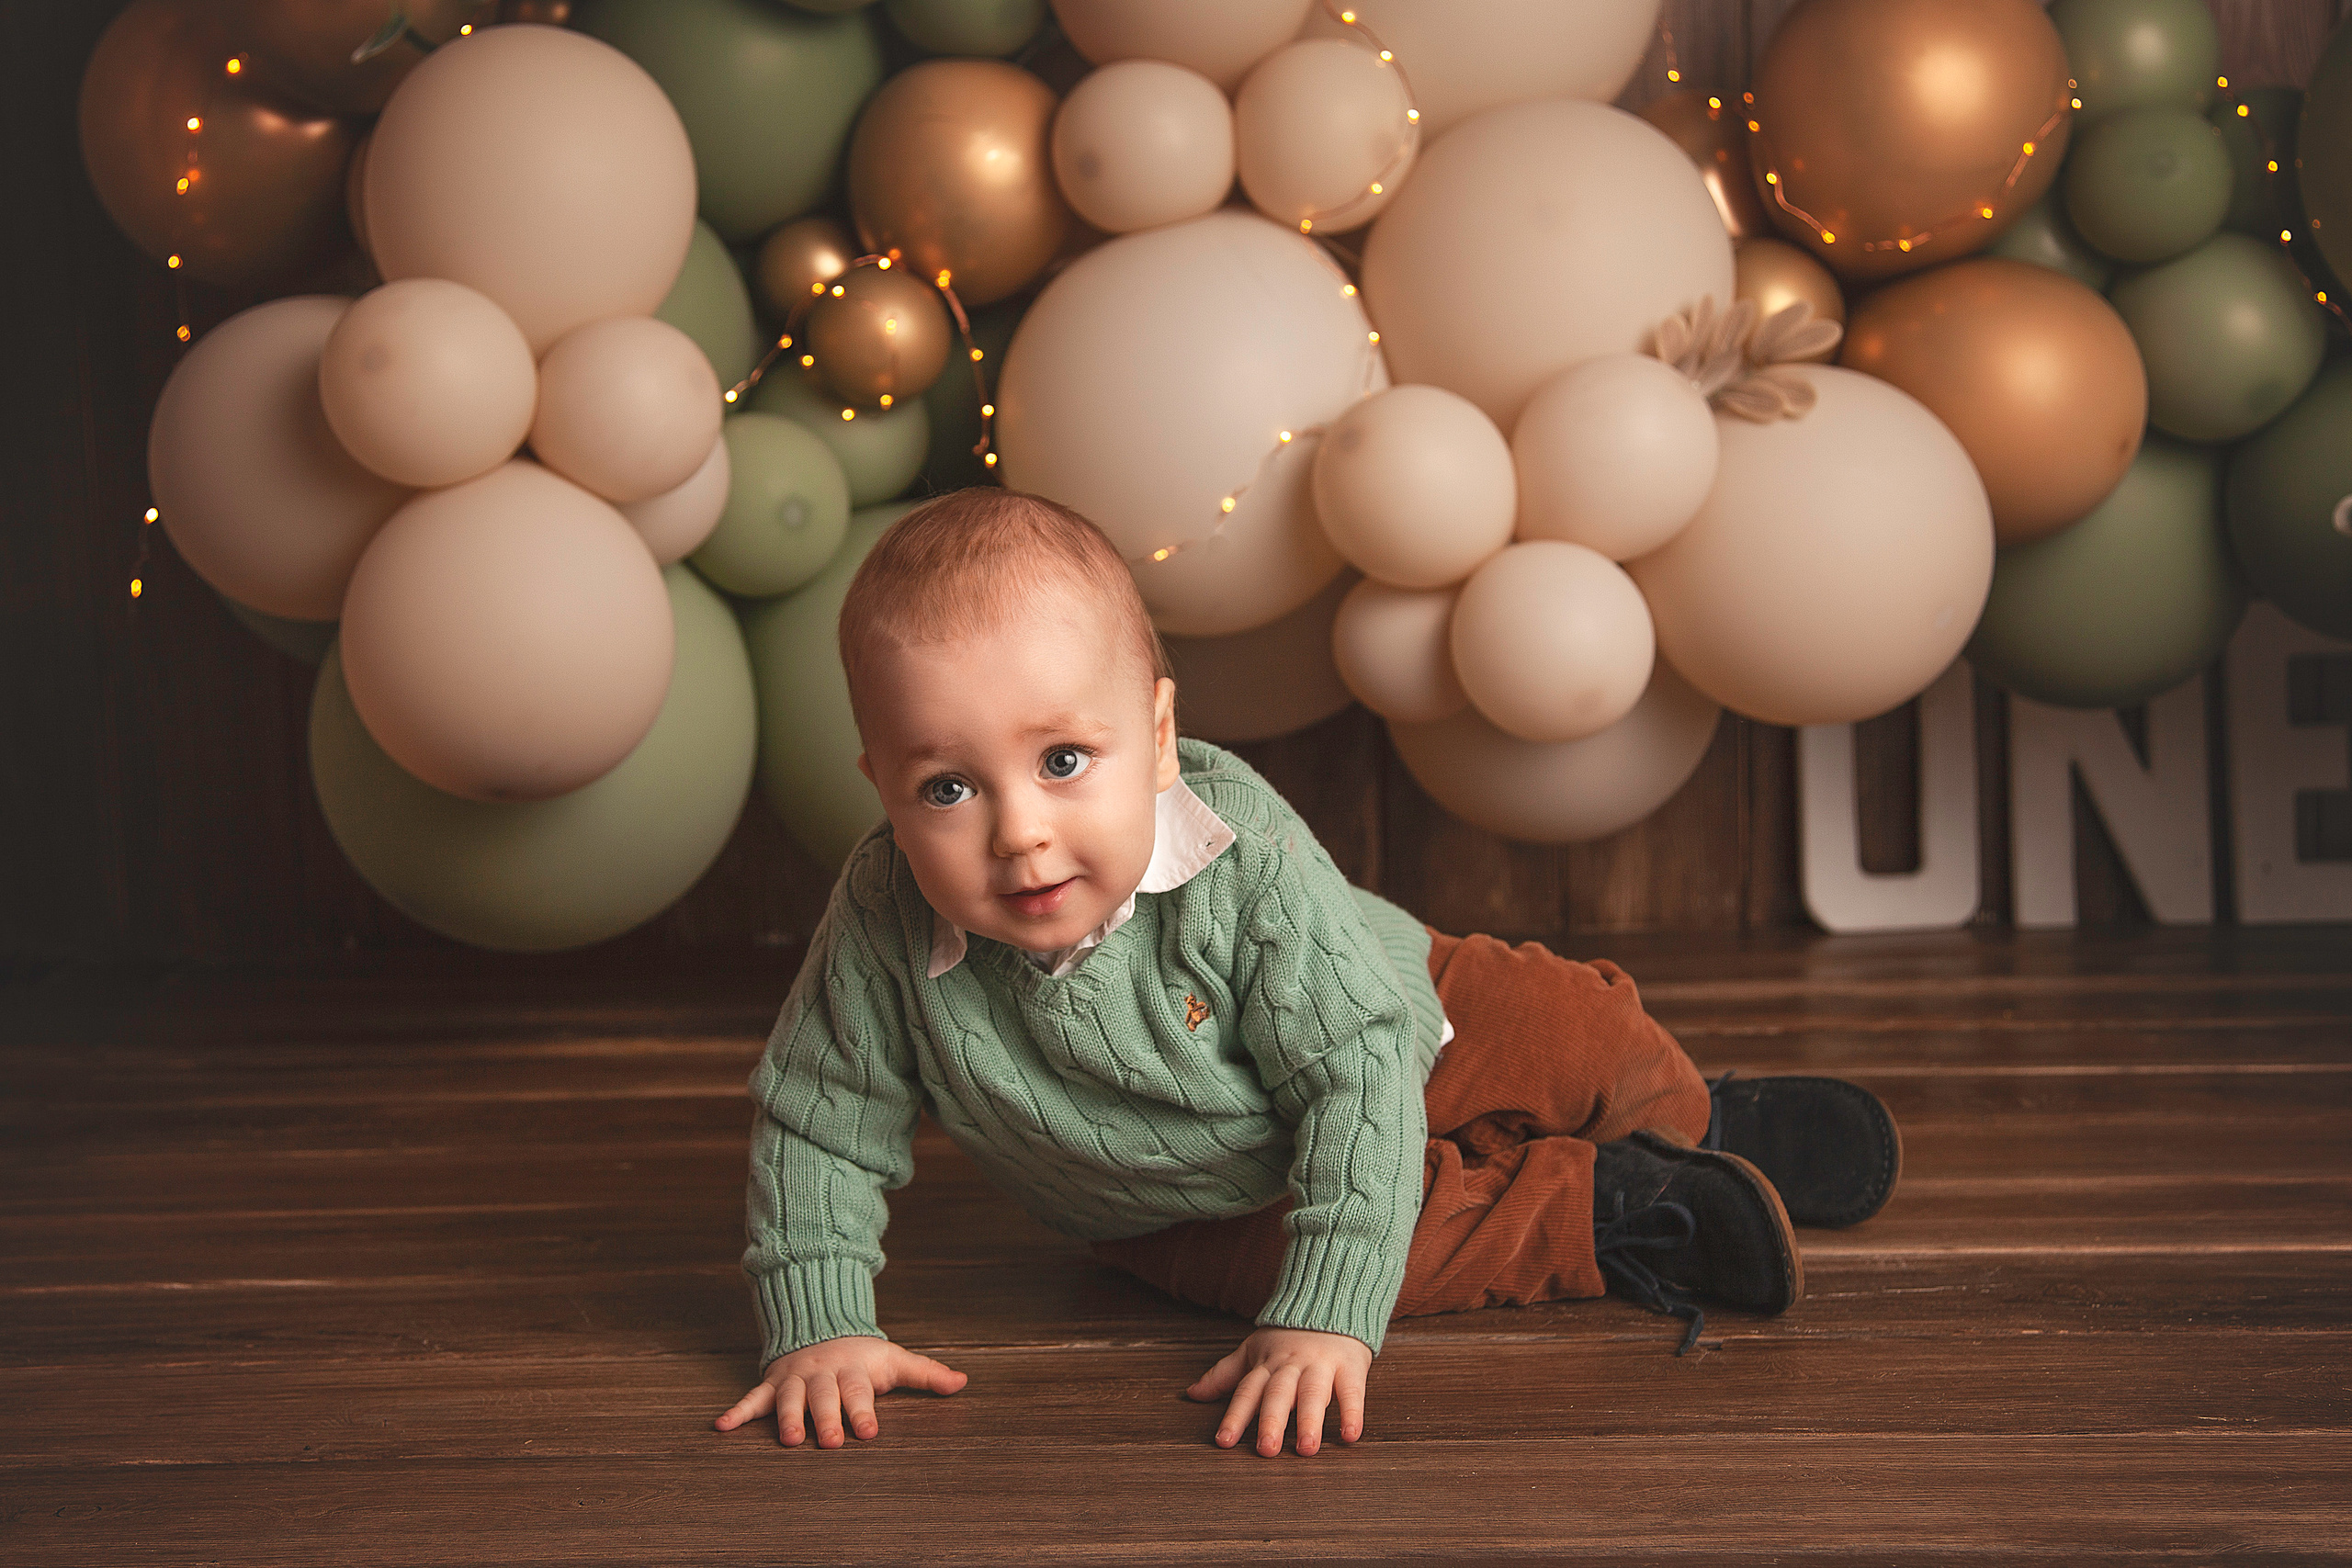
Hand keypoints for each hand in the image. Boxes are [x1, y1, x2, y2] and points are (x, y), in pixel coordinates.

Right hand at [713, 1335, 966, 1447]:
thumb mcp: (895, 1360)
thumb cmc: (863, 1355)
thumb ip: (926, 1374)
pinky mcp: (772, 1384)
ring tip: (787, 1440)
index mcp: (853, 1370)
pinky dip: (737, 1411)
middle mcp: (823, 1374)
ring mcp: (795, 1378)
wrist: (823, 1324)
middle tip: (830, 1441)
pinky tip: (721, 1427)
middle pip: (824, 1397)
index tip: (869, 1431)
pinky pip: (752, 1398)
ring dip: (787, 1417)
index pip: (859, 1391)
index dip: (864, 1411)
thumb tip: (962, 1383)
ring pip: (789, 1398)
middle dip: (827, 1418)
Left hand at [1185, 1326, 1371, 1456]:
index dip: (1234, 1416)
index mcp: (1266, 1365)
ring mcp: (1321, 1366)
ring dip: (1310, 1421)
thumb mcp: (1253, 1351)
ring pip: (1313, 1393)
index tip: (1224, 1443)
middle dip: (1271, 1421)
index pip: (1247, 1392)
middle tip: (1266, 1450)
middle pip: (1278, 1394)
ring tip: (1307, 1450)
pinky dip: (1352, 1412)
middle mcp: (1291, 1366)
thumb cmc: (1288, 1337)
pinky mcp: (1350, 1367)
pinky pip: (1352, 1391)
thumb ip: (1224, 1374)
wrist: (1330, 1302)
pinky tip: (1351, 1435)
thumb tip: (1191, 1394)